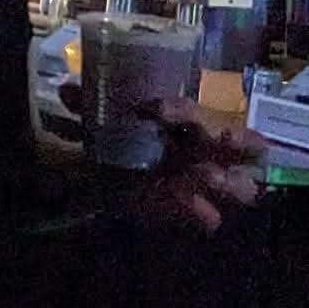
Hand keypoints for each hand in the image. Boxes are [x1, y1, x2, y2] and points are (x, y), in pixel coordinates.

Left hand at [57, 85, 262, 231]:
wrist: (121, 181)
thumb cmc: (127, 143)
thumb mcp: (107, 125)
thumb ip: (90, 108)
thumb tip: (67, 89)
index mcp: (185, 122)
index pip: (189, 110)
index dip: (176, 109)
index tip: (153, 109)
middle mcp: (206, 152)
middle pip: (237, 142)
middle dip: (232, 138)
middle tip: (218, 137)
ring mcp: (209, 184)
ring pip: (241, 185)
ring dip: (228, 180)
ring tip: (209, 176)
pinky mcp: (199, 213)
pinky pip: (213, 217)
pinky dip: (205, 214)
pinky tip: (201, 213)